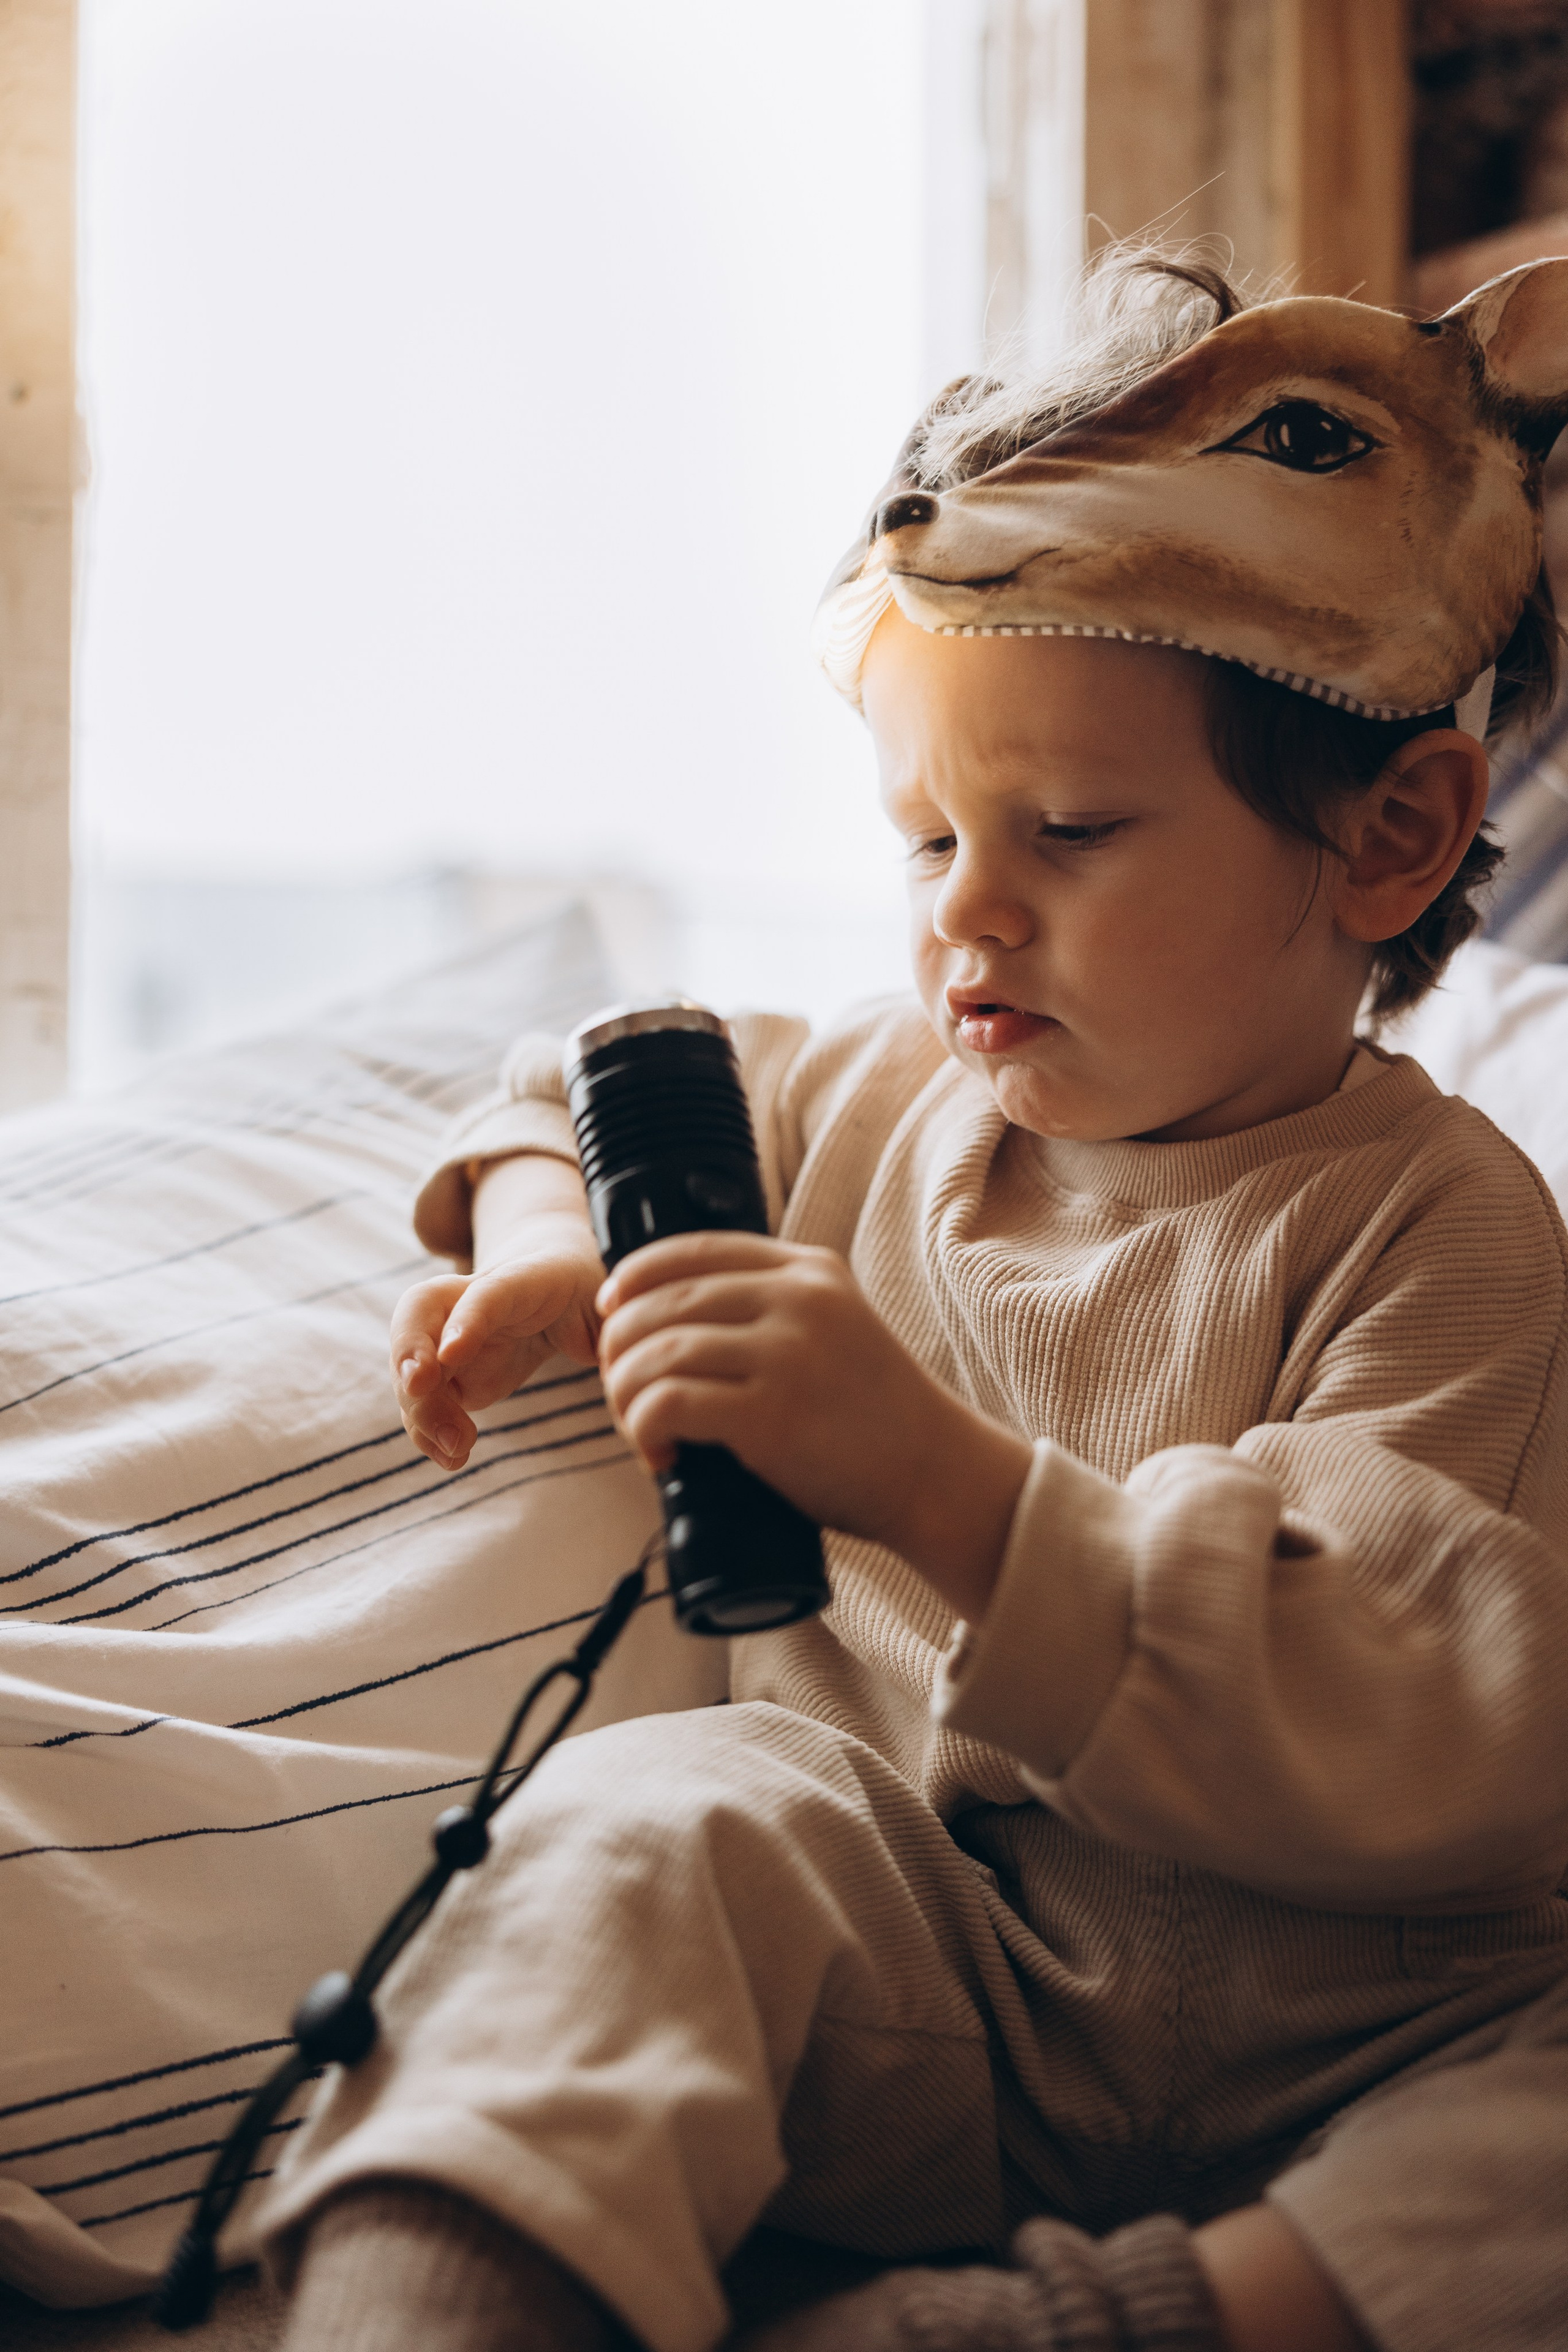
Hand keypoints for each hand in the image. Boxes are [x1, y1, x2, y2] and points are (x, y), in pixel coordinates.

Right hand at [392, 1213, 603, 1468]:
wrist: (551, 1283)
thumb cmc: (580, 1289)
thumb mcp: (601, 1296)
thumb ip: (605, 1316)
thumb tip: (608, 1330)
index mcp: (518, 1277)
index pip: (486, 1292)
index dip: (466, 1320)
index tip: (450, 1356)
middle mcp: (467, 1300)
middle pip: (419, 1317)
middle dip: (408, 1355)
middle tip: (420, 1392)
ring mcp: (447, 1337)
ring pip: (411, 1365)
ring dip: (421, 1411)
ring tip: (457, 1450)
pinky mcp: (446, 1375)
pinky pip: (420, 1400)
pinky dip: (427, 1432)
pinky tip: (454, 1457)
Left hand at [596, 1233, 1031, 1618]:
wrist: (937, 1475)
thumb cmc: (877, 1416)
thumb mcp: (838, 1327)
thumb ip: (778, 1309)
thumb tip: (680, 1319)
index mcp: (809, 1270)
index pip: (693, 1249)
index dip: (635, 1275)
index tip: (609, 1306)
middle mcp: (796, 1299)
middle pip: (663, 1301)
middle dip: (620, 1346)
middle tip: (619, 1388)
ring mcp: (785, 1354)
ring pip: (656, 1351)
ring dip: (625, 1394)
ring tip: (636, 1427)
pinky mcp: (770, 1413)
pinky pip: (668, 1403)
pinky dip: (644, 1428)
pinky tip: (658, 1453)